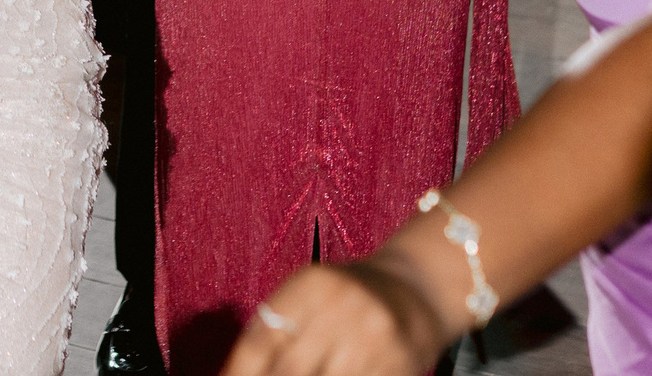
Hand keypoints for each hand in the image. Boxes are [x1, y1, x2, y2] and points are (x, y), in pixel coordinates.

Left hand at [221, 261, 448, 375]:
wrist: (417, 292)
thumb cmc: (346, 299)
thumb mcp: (307, 296)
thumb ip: (273, 331)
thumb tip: (235, 373)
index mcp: (310, 284)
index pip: (261, 341)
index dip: (240, 372)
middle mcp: (341, 305)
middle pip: (289, 370)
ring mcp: (371, 337)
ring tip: (308, 375)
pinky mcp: (397, 363)